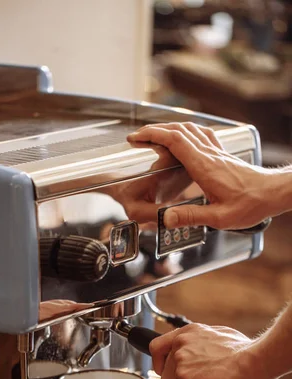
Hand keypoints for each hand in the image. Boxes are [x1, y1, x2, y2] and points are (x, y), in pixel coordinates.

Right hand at [127, 122, 281, 229]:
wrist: (273, 193)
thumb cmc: (251, 205)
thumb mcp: (220, 218)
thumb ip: (191, 217)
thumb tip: (165, 217)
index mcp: (205, 167)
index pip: (175, 141)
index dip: (153, 135)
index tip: (137, 137)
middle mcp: (210, 155)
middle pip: (179, 130)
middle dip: (155, 129)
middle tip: (138, 136)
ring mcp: (217, 153)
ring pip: (190, 129)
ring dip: (170, 127)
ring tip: (155, 134)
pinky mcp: (222, 155)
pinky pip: (202, 134)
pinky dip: (187, 131)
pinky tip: (184, 136)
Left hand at [149, 323, 258, 378]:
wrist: (252, 360)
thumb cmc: (242, 350)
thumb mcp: (215, 335)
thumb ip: (197, 343)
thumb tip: (197, 352)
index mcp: (185, 333)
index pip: (156, 348)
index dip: (160, 363)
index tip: (166, 370)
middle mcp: (179, 346)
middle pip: (166, 376)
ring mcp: (180, 364)